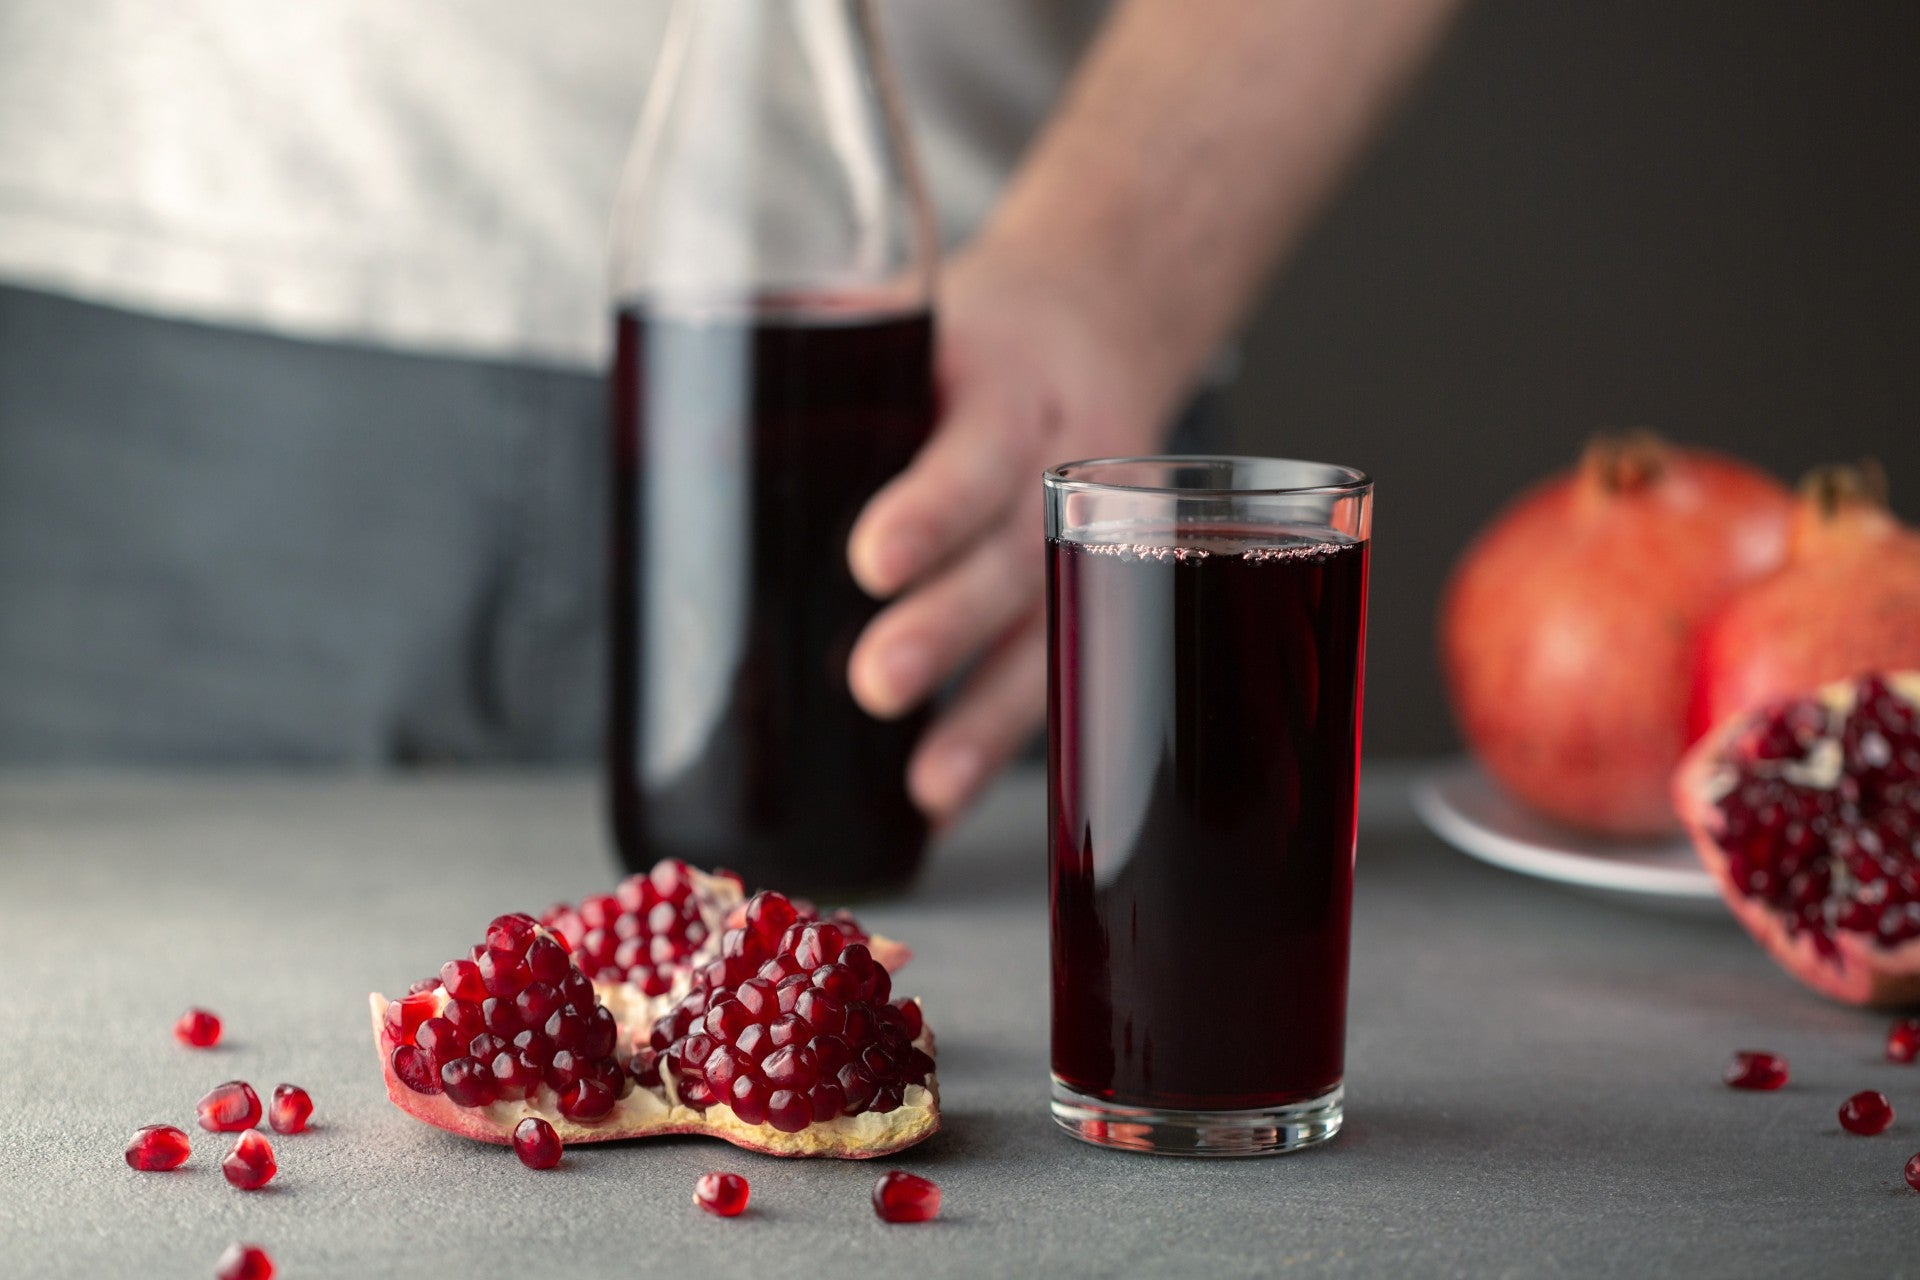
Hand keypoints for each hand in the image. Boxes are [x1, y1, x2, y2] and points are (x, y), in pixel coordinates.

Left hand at [846, 241, 1183, 823]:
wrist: (1101, 323)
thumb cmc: (980, 340)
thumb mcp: (917, 316)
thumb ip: (830, 343)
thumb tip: (692, 416)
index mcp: (1010, 394)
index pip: (976, 454)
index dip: (932, 509)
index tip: (871, 562)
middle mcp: (1059, 477)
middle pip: (1010, 561)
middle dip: (947, 630)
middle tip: (877, 684)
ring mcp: (1085, 548)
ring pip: (1045, 639)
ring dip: (987, 721)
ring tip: (928, 785)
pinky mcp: (1089, 603)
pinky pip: (1049, 679)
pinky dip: (998, 747)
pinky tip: (945, 803)